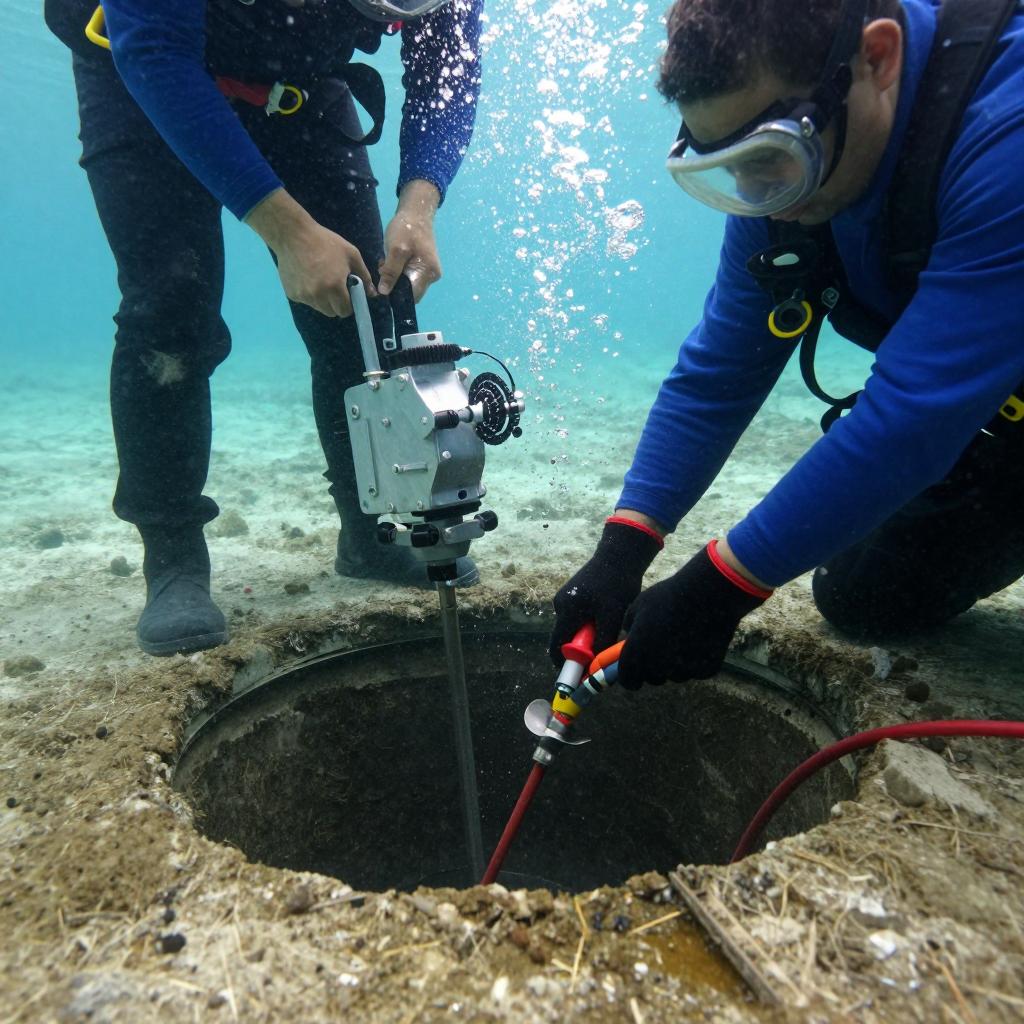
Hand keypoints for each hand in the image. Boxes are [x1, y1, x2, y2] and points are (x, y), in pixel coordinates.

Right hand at [246, 189, 374, 316]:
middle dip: (336, 304)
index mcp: (334, 287)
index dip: (349, 305)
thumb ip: (364, 276)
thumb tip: (373, 293)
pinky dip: (309, 295)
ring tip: (321, 281)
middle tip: (335, 288)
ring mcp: (304, 296)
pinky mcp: (292, 294)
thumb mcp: (351, 255)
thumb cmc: (325, 242)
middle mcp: (318, 296)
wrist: (293, 235)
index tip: (347, 295)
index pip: (345, 311)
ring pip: (319, 308)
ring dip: (323, 301)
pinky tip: (308, 278)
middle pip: (332, 313)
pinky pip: (306, 301)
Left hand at [379, 180, 441, 300]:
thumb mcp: (395, 250)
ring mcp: (429, 272)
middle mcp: (432, 276)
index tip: (382, 287)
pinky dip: (398, 272)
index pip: (412, 297)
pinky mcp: (424, 266)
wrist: (416, 213)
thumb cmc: (406, 229)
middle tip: (382, 270)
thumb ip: (390, 272)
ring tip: (386, 264)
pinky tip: (391, 262)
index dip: (396, 295)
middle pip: (410, 292)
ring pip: (408, 284)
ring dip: (395, 278)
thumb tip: (384, 292)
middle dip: (394, 284)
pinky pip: (409, 276)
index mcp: (428, 273)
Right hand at [549, 516, 663, 664]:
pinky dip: (590, 623)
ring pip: (574, 628)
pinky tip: (607, 614)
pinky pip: (578, 617)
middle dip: (581, 649)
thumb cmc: (617, 584)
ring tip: (610, 625)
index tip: (582, 675)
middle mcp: (560, 605)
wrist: (620, 554)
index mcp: (566, 610)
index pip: (556, 648)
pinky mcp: (574, 594)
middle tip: (603, 649)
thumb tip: (594, 668)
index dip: (567, 665)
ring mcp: (566, 598)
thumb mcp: (612, 616)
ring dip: (588, 635)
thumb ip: (601, 642)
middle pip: (565, 639)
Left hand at [616, 540, 771, 688]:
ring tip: (682, 636)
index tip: (635, 670)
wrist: (707, 592)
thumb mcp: (639, 606)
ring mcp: (684, 670)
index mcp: (637, 654)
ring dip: (675, 663)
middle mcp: (659, 667)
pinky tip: (700, 638)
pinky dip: (696, 660)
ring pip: (675, 674)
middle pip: (653, 678)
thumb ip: (630, 626)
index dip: (630, 676)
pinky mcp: (706, 670)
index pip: (628, 680)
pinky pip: (696, 670)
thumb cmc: (669, 596)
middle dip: (653, 667)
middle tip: (660, 647)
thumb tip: (630, 639)